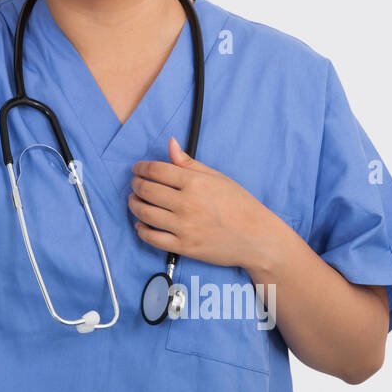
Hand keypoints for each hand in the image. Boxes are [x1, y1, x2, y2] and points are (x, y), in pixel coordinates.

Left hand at [127, 137, 289, 271]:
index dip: (141, 168)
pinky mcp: (183, 247)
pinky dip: (141, 229)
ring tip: (135, 200)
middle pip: (146, 190)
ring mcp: (184, 227)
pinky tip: (141, 223)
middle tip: (135, 184)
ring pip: (144, 212)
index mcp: (195, 183)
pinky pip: (151, 237)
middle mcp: (187, 204)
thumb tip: (171, 144)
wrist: (257, 238)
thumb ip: (189, 163)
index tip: (138, 169)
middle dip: (135, 184)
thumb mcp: (217, 178)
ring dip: (133, 204)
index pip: (156, 170)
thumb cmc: (240, 205)